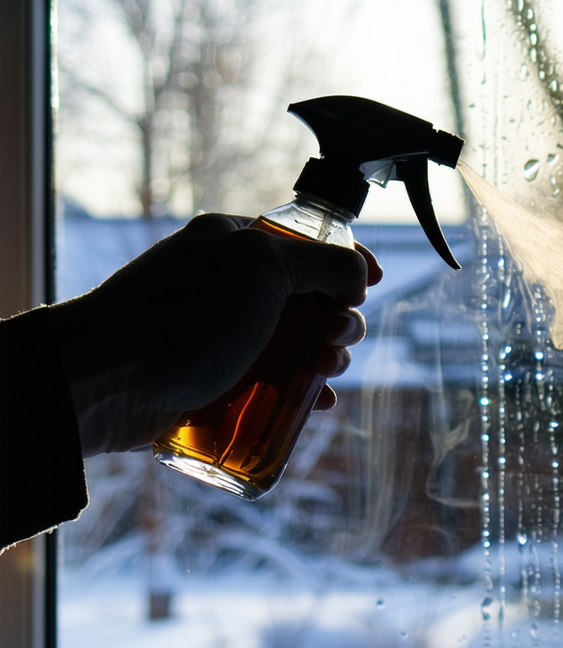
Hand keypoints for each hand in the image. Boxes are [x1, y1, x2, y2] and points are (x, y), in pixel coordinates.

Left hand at [48, 213, 382, 455]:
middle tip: (334, 339)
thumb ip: (323, 261)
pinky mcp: (214, 380)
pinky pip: (272, 383)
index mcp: (237, 244)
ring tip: (323, 374)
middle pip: (311, 298)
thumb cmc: (183, 316)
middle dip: (338, 319)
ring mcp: (221, 334)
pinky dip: (300, 392)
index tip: (371, 284)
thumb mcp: (264, 266)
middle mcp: (230, 284)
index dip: (347, 262)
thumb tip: (357, 277)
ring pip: (296, 344)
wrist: (106, 381)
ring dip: (325, 358)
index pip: (307, 243)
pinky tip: (313, 404)